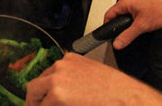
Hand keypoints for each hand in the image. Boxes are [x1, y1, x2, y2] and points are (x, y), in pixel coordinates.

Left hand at [25, 53, 161, 105]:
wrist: (127, 98)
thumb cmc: (116, 90)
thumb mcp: (92, 75)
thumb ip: (74, 79)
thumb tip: (66, 92)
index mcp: (70, 60)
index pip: (46, 76)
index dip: (42, 93)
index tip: (42, 101)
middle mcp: (61, 66)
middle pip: (35, 86)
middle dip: (35, 101)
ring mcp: (56, 80)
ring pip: (34, 97)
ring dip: (40, 105)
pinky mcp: (56, 96)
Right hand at [104, 0, 161, 49]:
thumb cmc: (160, 7)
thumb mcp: (141, 25)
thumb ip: (127, 36)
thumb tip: (117, 43)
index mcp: (124, 3)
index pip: (108, 15)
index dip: (107, 27)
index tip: (110, 37)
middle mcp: (128, 1)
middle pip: (117, 16)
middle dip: (120, 27)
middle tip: (124, 36)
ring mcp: (136, 2)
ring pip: (126, 16)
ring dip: (130, 25)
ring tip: (137, 30)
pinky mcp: (143, 5)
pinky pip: (134, 15)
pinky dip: (137, 22)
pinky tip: (144, 26)